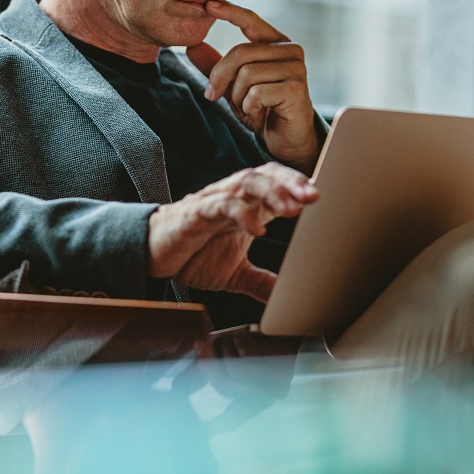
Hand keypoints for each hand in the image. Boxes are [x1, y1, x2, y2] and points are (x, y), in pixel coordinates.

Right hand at [147, 163, 318, 302]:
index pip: (277, 184)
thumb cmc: (193, 255)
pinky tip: (257, 227)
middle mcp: (233, 198)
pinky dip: (241, 213)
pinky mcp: (195, 213)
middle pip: (266, 175)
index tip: (322, 198)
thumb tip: (287, 298)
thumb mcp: (235, 274)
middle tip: (314, 196)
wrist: (152, 256)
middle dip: (291, 183)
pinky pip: (220, 205)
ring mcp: (214, 202)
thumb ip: (262, 282)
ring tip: (291, 207)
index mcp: (247, 206)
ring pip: (246, 182)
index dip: (299, 187)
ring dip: (272, 191)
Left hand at [186, 0, 320, 173]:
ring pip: (247, 74)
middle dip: (220, 77)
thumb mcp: (233, 85)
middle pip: (240, 53)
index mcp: (275, 43)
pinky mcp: (296, 88)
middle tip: (213, 96)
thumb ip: (215, 66)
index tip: (208, 5)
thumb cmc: (263, 109)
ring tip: (248, 107)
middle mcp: (290, 50)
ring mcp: (295, 68)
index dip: (230, 11)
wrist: (286, 139)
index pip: (250, 20)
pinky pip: (257, 92)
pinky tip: (259, 114)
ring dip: (238, 97)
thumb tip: (192, 46)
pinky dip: (249, 108)